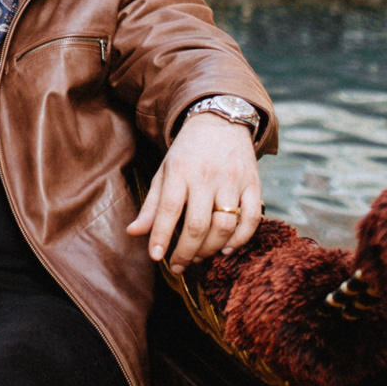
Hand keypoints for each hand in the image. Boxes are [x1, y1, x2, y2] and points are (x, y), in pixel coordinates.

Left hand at [126, 111, 262, 274]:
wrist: (221, 120)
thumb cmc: (188, 153)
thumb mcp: (164, 171)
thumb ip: (151, 204)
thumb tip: (132, 232)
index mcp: (180, 170)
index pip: (169, 208)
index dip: (161, 236)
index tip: (155, 257)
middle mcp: (207, 175)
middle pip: (198, 224)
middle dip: (186, 251)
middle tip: (178, 265)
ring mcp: (233, 180)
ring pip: (224, 225)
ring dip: (211, 249)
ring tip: (198, 256)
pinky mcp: (254, 184)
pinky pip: (252, 218)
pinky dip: (240, 239)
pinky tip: (226, 249)